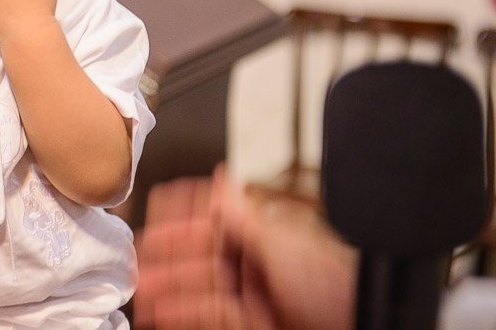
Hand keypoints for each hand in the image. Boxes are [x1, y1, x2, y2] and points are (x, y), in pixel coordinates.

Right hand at [134, 166, 356, 329]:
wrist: (360, 317)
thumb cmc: (333, 280)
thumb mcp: (281, 241)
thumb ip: (242, 215)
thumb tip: (221, 179)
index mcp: (256, 232)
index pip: (209, 215)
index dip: (180, 211)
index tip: (154, 208)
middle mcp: (249, 260)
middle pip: (196, 254)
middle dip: (164, 254)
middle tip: (135, 256)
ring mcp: (248, 291)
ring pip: (197, 286)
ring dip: (168, 286)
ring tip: (141, 289)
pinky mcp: (249, 319)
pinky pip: (207, 313)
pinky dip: (183, 312)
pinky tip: (164, 312)